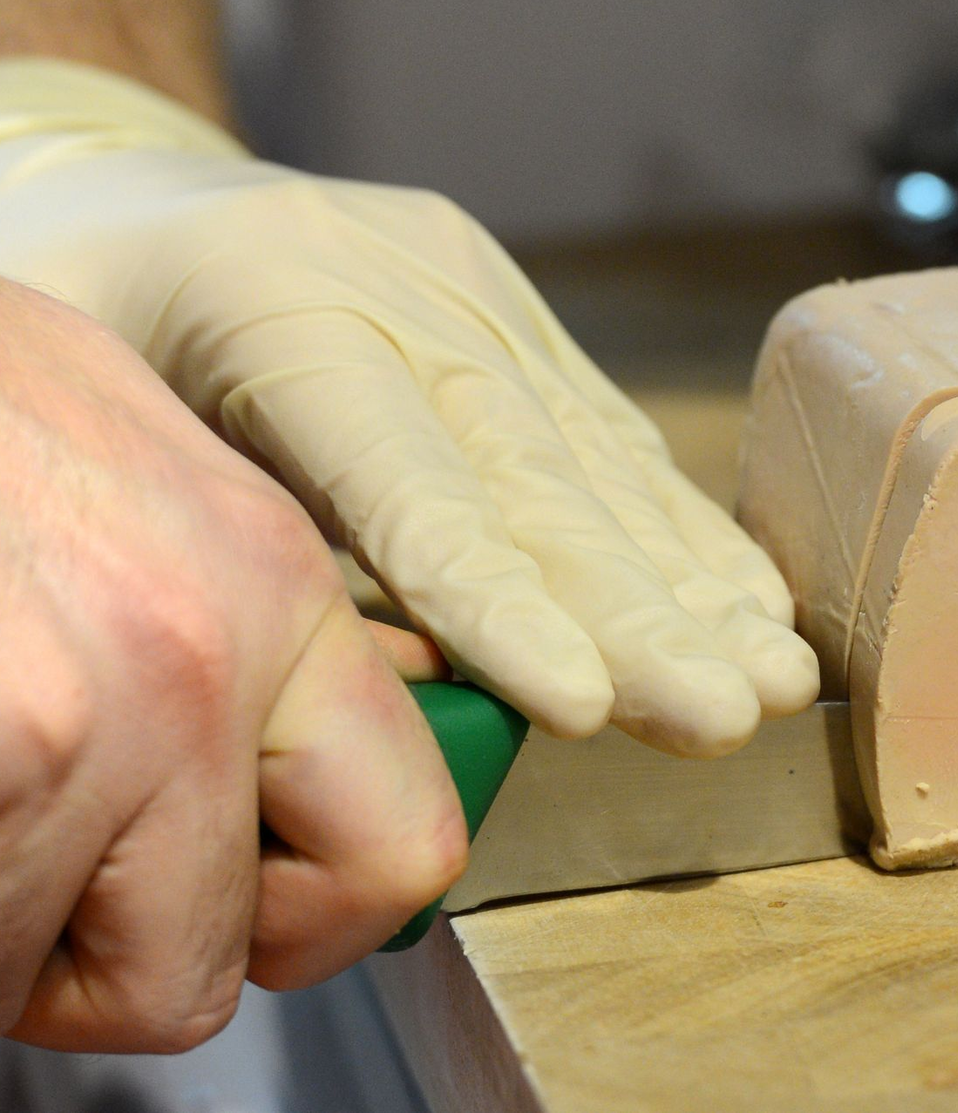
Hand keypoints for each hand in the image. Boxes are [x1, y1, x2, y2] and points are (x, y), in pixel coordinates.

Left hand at [0, 60, 818, 757]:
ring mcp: (476, 300)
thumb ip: (250, 548)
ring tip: (771, 677)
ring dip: (691, 583)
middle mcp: (408, 295)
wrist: (156, 203)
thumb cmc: (100, 329)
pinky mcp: (516, 321)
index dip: (503, 603)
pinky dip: (680, 528)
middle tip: (725, 715)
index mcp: (284, 309)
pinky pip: (609, 435)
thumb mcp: (112, 432)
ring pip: (598, 463)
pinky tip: (744, 596)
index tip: (588, 706)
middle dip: (639, 615)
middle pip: (535, 481)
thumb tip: (409, 686)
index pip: (411, 486)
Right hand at [0, 280, 465, 1051]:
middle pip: (204, 974)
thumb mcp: (173, 488)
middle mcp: (193, 663)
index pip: (405, 847)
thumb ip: (273, 623)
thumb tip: (368, 710)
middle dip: (122, 959)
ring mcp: (61, 724)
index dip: (319, 912)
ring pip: (35, 982)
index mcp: (276, 590)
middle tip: (70, 884)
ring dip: (0, 913)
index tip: (257, 900)